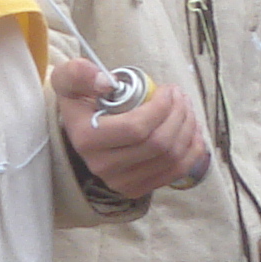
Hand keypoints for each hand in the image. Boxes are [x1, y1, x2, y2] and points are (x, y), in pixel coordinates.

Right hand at [52, 56, 211, 197]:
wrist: (81, 130)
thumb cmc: (81, 100)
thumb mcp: (69, 80)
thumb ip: (79, 73)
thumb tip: (107, 83)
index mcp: (87, 139)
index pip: (136, 128)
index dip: (161, 107)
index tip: (168, 89)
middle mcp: (102, 166)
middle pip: (158, 144)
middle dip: (179, 115)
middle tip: (181, 96)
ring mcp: (120, 182)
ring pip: (171, 157)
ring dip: (188, 129)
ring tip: (186, 109)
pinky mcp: (136, 189)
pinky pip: (176, 171)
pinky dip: (192, 149)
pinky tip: (192, 130)